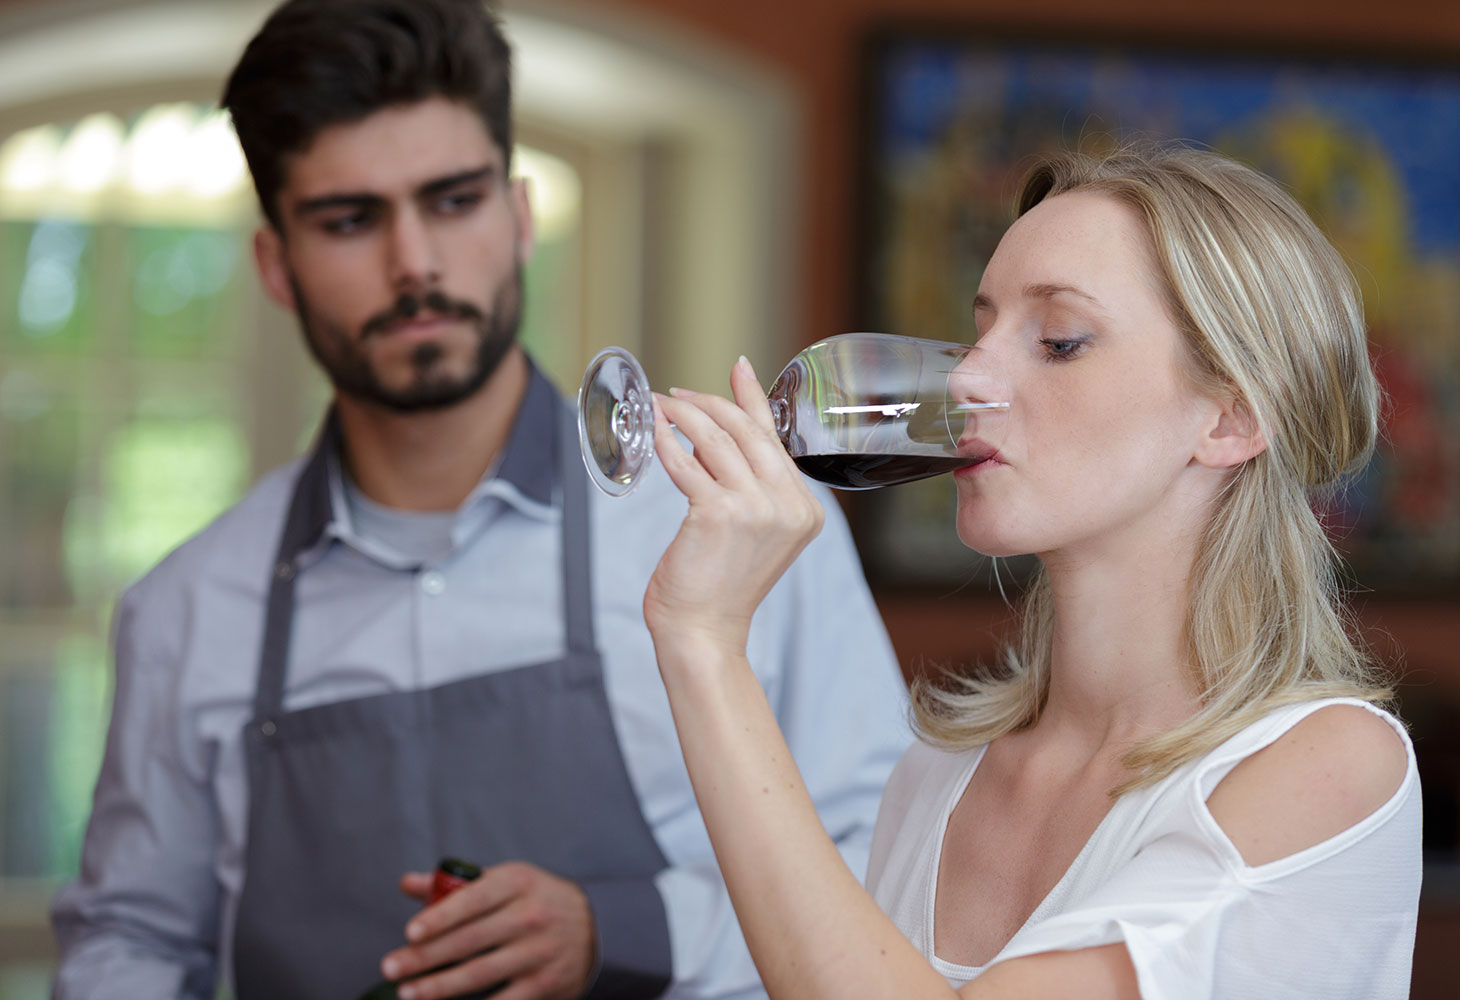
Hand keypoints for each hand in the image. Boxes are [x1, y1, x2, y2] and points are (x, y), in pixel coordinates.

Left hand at [380, 861, 595, 999]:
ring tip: (409, 993)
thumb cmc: (535, 900)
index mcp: (517, 883)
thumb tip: (407, 884)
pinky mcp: (545, 984)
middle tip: (391, 968)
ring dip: (440, 987)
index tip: (410, 932)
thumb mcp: (504, 881)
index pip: (473, 899)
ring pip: (481, 973)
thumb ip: (455, 885)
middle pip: (470, 940)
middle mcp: (530, 915)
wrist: (597, 925)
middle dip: (426, 957)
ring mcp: (539, 952)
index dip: (440, 917)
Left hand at [644, 357, 824, 655]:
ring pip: (717, 440)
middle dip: (708, 403)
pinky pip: (687, 463)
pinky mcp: (718, 514)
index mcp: (806, 509)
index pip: (775, 438)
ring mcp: (757, 509)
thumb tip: (714, 430)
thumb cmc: (719, 584)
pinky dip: (667, 442)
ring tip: (661, 407)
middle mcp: (789, 506)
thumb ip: (747, 483)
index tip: (738, 367)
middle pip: (747, 431)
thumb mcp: (749, 529)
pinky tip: (654, 432)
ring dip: (683, 415)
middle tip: (678, 394)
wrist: (704, 632)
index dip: (752, 397)